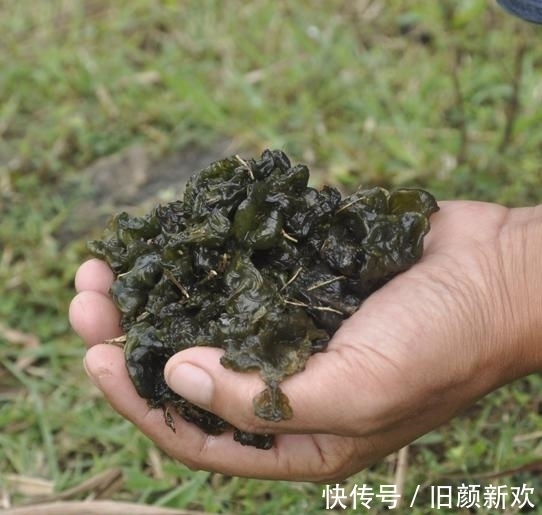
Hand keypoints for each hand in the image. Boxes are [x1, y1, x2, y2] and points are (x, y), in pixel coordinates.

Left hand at [69, 201, 541, 480]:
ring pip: (202, 320)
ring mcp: (289, 328)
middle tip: (86, 297)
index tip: (96, 355)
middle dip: (130, 339)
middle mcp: (284, 384)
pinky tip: (168, 243)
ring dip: (153, 295)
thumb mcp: (357, 393)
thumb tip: (177, 375)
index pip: (195, 434)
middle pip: (186, 373)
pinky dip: (199, 265)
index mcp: (296, 434)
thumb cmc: (441, 345)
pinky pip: (235, 278)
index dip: (138, 400)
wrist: (493, 273)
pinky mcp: (298, 283)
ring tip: (105, 267)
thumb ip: (265, 400)